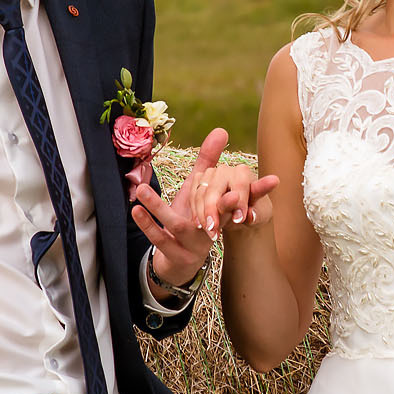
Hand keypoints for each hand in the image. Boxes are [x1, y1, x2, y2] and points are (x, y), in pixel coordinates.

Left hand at [132, 127, 242, 288]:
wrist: (180, 263)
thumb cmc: (193, 220)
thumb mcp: (201, 192)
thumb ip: (209, 162)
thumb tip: (221, 130)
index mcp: (222, 214)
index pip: (236, 200)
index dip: (249, 191)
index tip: (257, 183)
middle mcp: (212, 231)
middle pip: (212, 217)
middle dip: (211, 203)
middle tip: (204, 182)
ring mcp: (192, 246)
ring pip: (179, 226)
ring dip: (158, 207)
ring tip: (141, 189)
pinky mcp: (175, 256)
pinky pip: (160, 239)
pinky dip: (148, 224)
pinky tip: (135, 209)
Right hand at [183, 153, 279, 239]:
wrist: (240, 213)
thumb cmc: (253, 212)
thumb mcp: (259, 214)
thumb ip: (256, 213)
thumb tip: (251, 216)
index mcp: (244, 172)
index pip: (239, 185)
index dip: (238, 202)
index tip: (239, 220)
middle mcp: (225, 170)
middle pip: (214, 188)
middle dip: (213, 210)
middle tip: (214, 228)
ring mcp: (209, 174)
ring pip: (201, 194)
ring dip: (203, 214)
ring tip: (210, 232)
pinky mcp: (198, 181)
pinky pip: (192, 197)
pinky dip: (195, 212)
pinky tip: (200, 226)